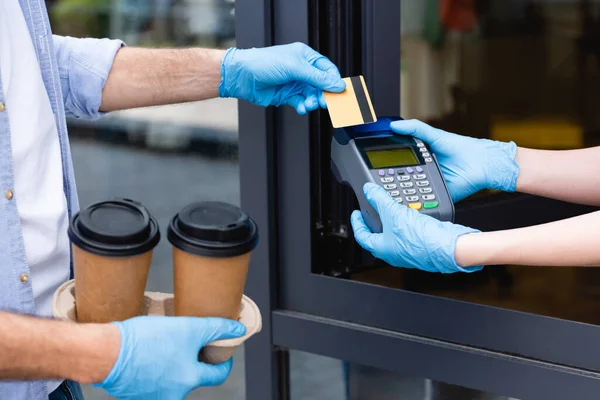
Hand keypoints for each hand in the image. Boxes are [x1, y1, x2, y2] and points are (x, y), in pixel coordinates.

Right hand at [95, 316, 245, 399]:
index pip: (216, 375)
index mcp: (189, 380)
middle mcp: (173, 394)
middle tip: (188, 342)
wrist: (106, 352)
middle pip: (192, 376)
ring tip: (164, 344)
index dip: (223, 363)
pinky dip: (153, 368)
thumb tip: (238, 329)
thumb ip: (215, 328)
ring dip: (171, 363)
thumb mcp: (188, 328)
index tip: (223, 354)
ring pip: (171, 377)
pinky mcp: (135, 393)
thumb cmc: (146, 341)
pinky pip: (151, 380)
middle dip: (193, 360)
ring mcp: (153, 396)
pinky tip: (147, 353)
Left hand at [219, 42, 345, 114]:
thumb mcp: (295, 67)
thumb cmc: (263, 63)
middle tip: (325, 102)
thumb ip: (317, 78)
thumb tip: (336, 84)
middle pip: (321, 85)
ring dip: (312, 101)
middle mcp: (301, 70)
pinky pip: (300, 103)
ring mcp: (294, 83)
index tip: (339, 92)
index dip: (334, 81)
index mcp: (305, 57)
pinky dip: (303, 106)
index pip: (326, 69)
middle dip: (323, 94)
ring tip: (309, 104)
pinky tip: (301, 107)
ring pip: (311, 95)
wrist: (242, 76)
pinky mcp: (286, 96)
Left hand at [351, 183, 482, 272]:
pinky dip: (407, 220)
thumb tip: (369, 190)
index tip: (356, 213)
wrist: (449, 246)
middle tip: (373, 208)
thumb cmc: (422, 239)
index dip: (357, 223)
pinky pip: (410, 230)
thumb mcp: (394, 213)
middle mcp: (394, 252)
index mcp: (382, 249)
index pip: (362, 236)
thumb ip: (380, 199)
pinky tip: (412, 211)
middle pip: (378, 234)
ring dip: (393, 218)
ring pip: (395, 232)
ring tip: (393, 205)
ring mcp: (409, 249)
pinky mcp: (422, 244)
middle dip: (375, 219)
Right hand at [391, 119, 519, 202]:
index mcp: (421, 159)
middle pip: (403, 179)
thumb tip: (395, 125)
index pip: (400, 162)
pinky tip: (409, 201)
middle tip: (381, 182)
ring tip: (392, 192)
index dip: (388, 164)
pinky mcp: (438, 197)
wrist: (482, 164)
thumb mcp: (435, 135)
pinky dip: (419, 202)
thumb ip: (415, 128)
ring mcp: (431, 186)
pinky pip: (426, 201)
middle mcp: (424, 173)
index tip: (375, 165)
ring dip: (404, 193)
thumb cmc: (463, 148)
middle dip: (393, 182)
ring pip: (412, 191)